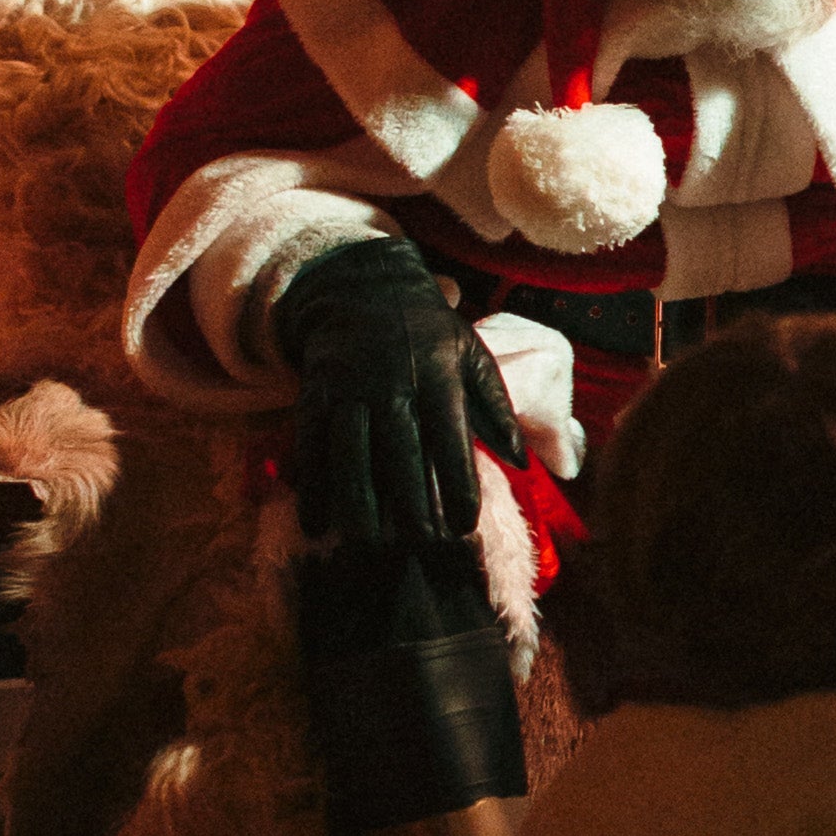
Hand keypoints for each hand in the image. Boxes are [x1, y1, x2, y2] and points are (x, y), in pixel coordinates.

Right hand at [269, 239, 521, 548]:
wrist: (363, 288)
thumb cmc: (428, 333)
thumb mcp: (471, 355)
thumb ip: (497, 406)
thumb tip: (523, 461)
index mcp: (439, 377)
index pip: (452, 439)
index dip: (459, 484)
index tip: (464, 526)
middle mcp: (394, 385)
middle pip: (401, 454)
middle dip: (410, 504)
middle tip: (420, 547)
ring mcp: (350, 390)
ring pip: (351, 453)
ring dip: (357, 502)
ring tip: (367, 545)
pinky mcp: (316, 395)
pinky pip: (311, 446)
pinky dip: (311, 487)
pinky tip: (317, 523)